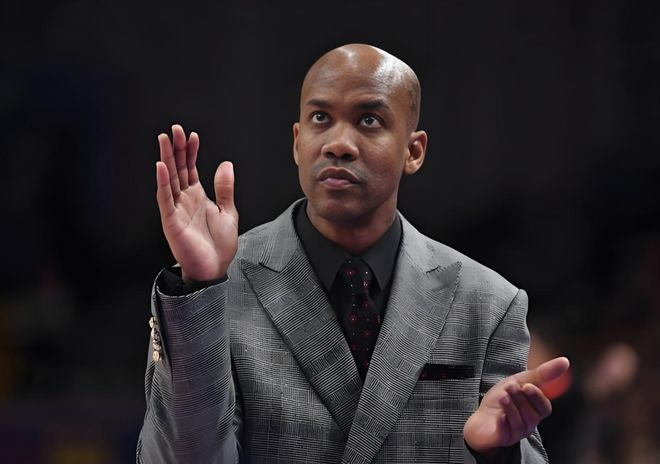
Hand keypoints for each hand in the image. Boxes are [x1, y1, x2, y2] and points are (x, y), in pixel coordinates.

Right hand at [156, 124, 237, 281]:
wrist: (215, 268)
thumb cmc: (220, 245)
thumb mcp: (228, 211)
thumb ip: (225, 188)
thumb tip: (225, 164)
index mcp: (197, 196)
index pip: (190, 168)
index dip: (190, 151)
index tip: (192, 135)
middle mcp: (184, 200)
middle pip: (177, 169)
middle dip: (176, 149)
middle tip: (175, 129)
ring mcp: (176, 209)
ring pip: (169, 179)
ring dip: (166, 159)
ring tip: (164, 140)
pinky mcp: (171, 221)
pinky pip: (165, 198)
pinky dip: (163, 182)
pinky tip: (161, 166)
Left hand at [463, 356, 569, 454]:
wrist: (480, 418)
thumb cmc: (502, 399)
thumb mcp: (519, 381)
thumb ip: (541, 374)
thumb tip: (565, 361)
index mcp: (534, 410)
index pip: (544, 407)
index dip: (538, 397)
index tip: (528, 385)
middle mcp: (529, 423)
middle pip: (533, 414)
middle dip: (522, 399)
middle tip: (511, 387)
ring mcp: (517, 432)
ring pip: (521, 421)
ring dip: (512, 407)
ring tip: (502, 397)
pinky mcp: (503, 438)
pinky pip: (507, 431)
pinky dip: (504, 422)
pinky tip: (499, 416)